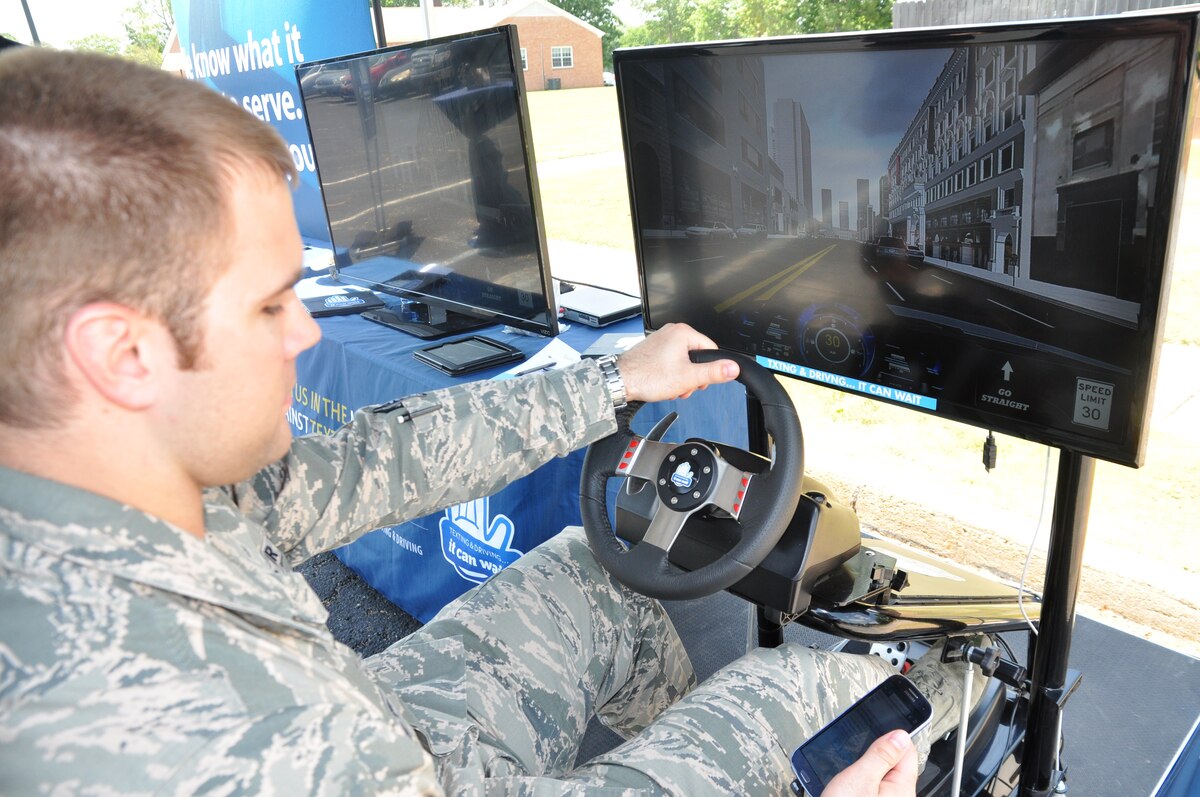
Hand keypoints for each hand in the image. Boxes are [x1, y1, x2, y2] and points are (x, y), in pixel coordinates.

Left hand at [617, 323, 738, 402]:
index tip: (697, 382)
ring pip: (683, 361)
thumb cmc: (647, 377)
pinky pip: (671, 361)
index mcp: (683, 333)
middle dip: (691, 376)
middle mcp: (672, 332)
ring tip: (669, 386)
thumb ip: (712, 372)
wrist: (621, 381)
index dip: (707, 370)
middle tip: (680, 386)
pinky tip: (662, 383)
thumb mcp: (687, 378)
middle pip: (697, 357)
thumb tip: (733, 368)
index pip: (711, 350)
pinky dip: (669, 374)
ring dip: (680, 378)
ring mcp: (662, 339)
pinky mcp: (654, 348)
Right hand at [822, 731, 917, 796]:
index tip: (873, 740)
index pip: (907, 751)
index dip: (889, 740)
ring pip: (883, 779)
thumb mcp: (860, 778)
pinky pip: (876, 791)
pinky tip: (850, 792)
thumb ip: (881, 755)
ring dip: (867, 773)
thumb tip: (900, 735)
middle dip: (875, 760)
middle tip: (857, 765)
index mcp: (903, 788)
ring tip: (851, 782)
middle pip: (895, 765)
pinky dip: (863, 787)